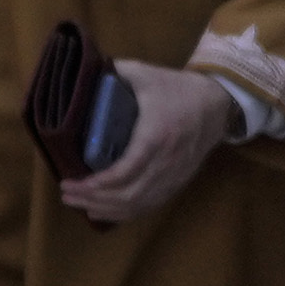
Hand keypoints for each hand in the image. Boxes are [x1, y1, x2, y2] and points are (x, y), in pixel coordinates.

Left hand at [61, 58, 240, 227]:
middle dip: (93, 199)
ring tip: (81, 205)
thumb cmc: (178, 89)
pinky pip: (151, 205)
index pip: (125, 171)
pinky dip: (126, 212)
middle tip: (67, 195)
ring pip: (139, 204)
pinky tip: (107, 210)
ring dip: (108, 209)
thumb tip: (80, 75)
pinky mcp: (178, 182)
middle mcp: (167, 162)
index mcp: (156, 136)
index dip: (96, 184)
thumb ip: (113, 73)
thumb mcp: (144, 74)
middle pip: (128, 194)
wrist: (217, 104)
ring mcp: (175, 176)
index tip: (70, 182)